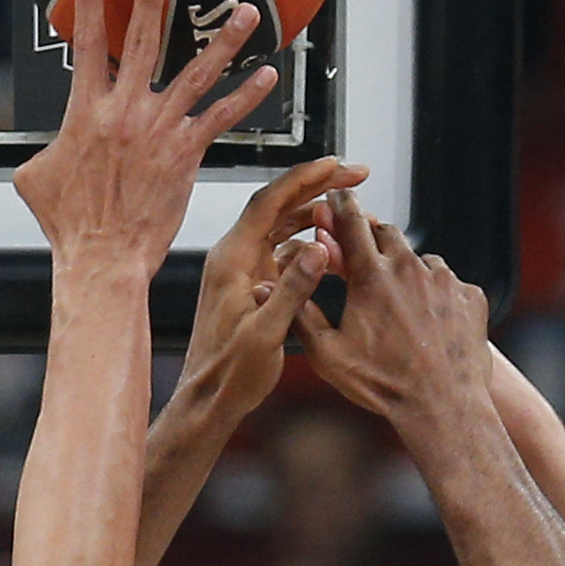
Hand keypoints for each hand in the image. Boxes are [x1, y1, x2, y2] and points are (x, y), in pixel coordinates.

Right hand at [11, 0, 279, 280]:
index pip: (86, 46)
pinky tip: (266, 75)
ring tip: (244, 9)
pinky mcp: (186, 153)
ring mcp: (159, 130)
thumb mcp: (34, 179)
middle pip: (140, 43)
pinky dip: (246, 95)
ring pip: (196, 72)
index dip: (88, 4)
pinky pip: (222, 117)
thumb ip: (42, 151)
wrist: (102, 257)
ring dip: (223, 38)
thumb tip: (41, 150)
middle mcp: (125, 112)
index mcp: (85, 113)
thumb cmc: (70, 224)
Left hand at [170, 157, 360, 423]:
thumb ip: (293, 290)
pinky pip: (284, 253)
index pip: (269, 202)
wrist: (209, 401)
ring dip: (317, 216)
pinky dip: (310, 246)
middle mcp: (235, 258)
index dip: (303, 179)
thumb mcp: (266, 333)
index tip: (335, 164)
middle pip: (279, 206)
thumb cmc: (229, 373)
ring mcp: (243, 271)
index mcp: (232, 260)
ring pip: (284, 228)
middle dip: (318, 188)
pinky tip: (335, 250)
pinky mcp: (252, 286)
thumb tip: (318, 249)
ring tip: (352, 210)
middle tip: (356, 175)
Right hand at [290, 198, 489, 424]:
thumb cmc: (386, 385)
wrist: (442, 408)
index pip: (351, 221)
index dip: (340, 205)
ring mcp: (444, 280)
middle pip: (386, 233)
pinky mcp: (469, 295)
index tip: (336, 198)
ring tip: (398, 307)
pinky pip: (448, 283)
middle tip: (362, 262)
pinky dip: (435, 293)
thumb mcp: (327, 355)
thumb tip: (272, 290)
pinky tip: (427, 321)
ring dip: (405, 271)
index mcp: (371, 277)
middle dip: (371, 240)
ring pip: (419, 259)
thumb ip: (301, 315)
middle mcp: (410, 269)